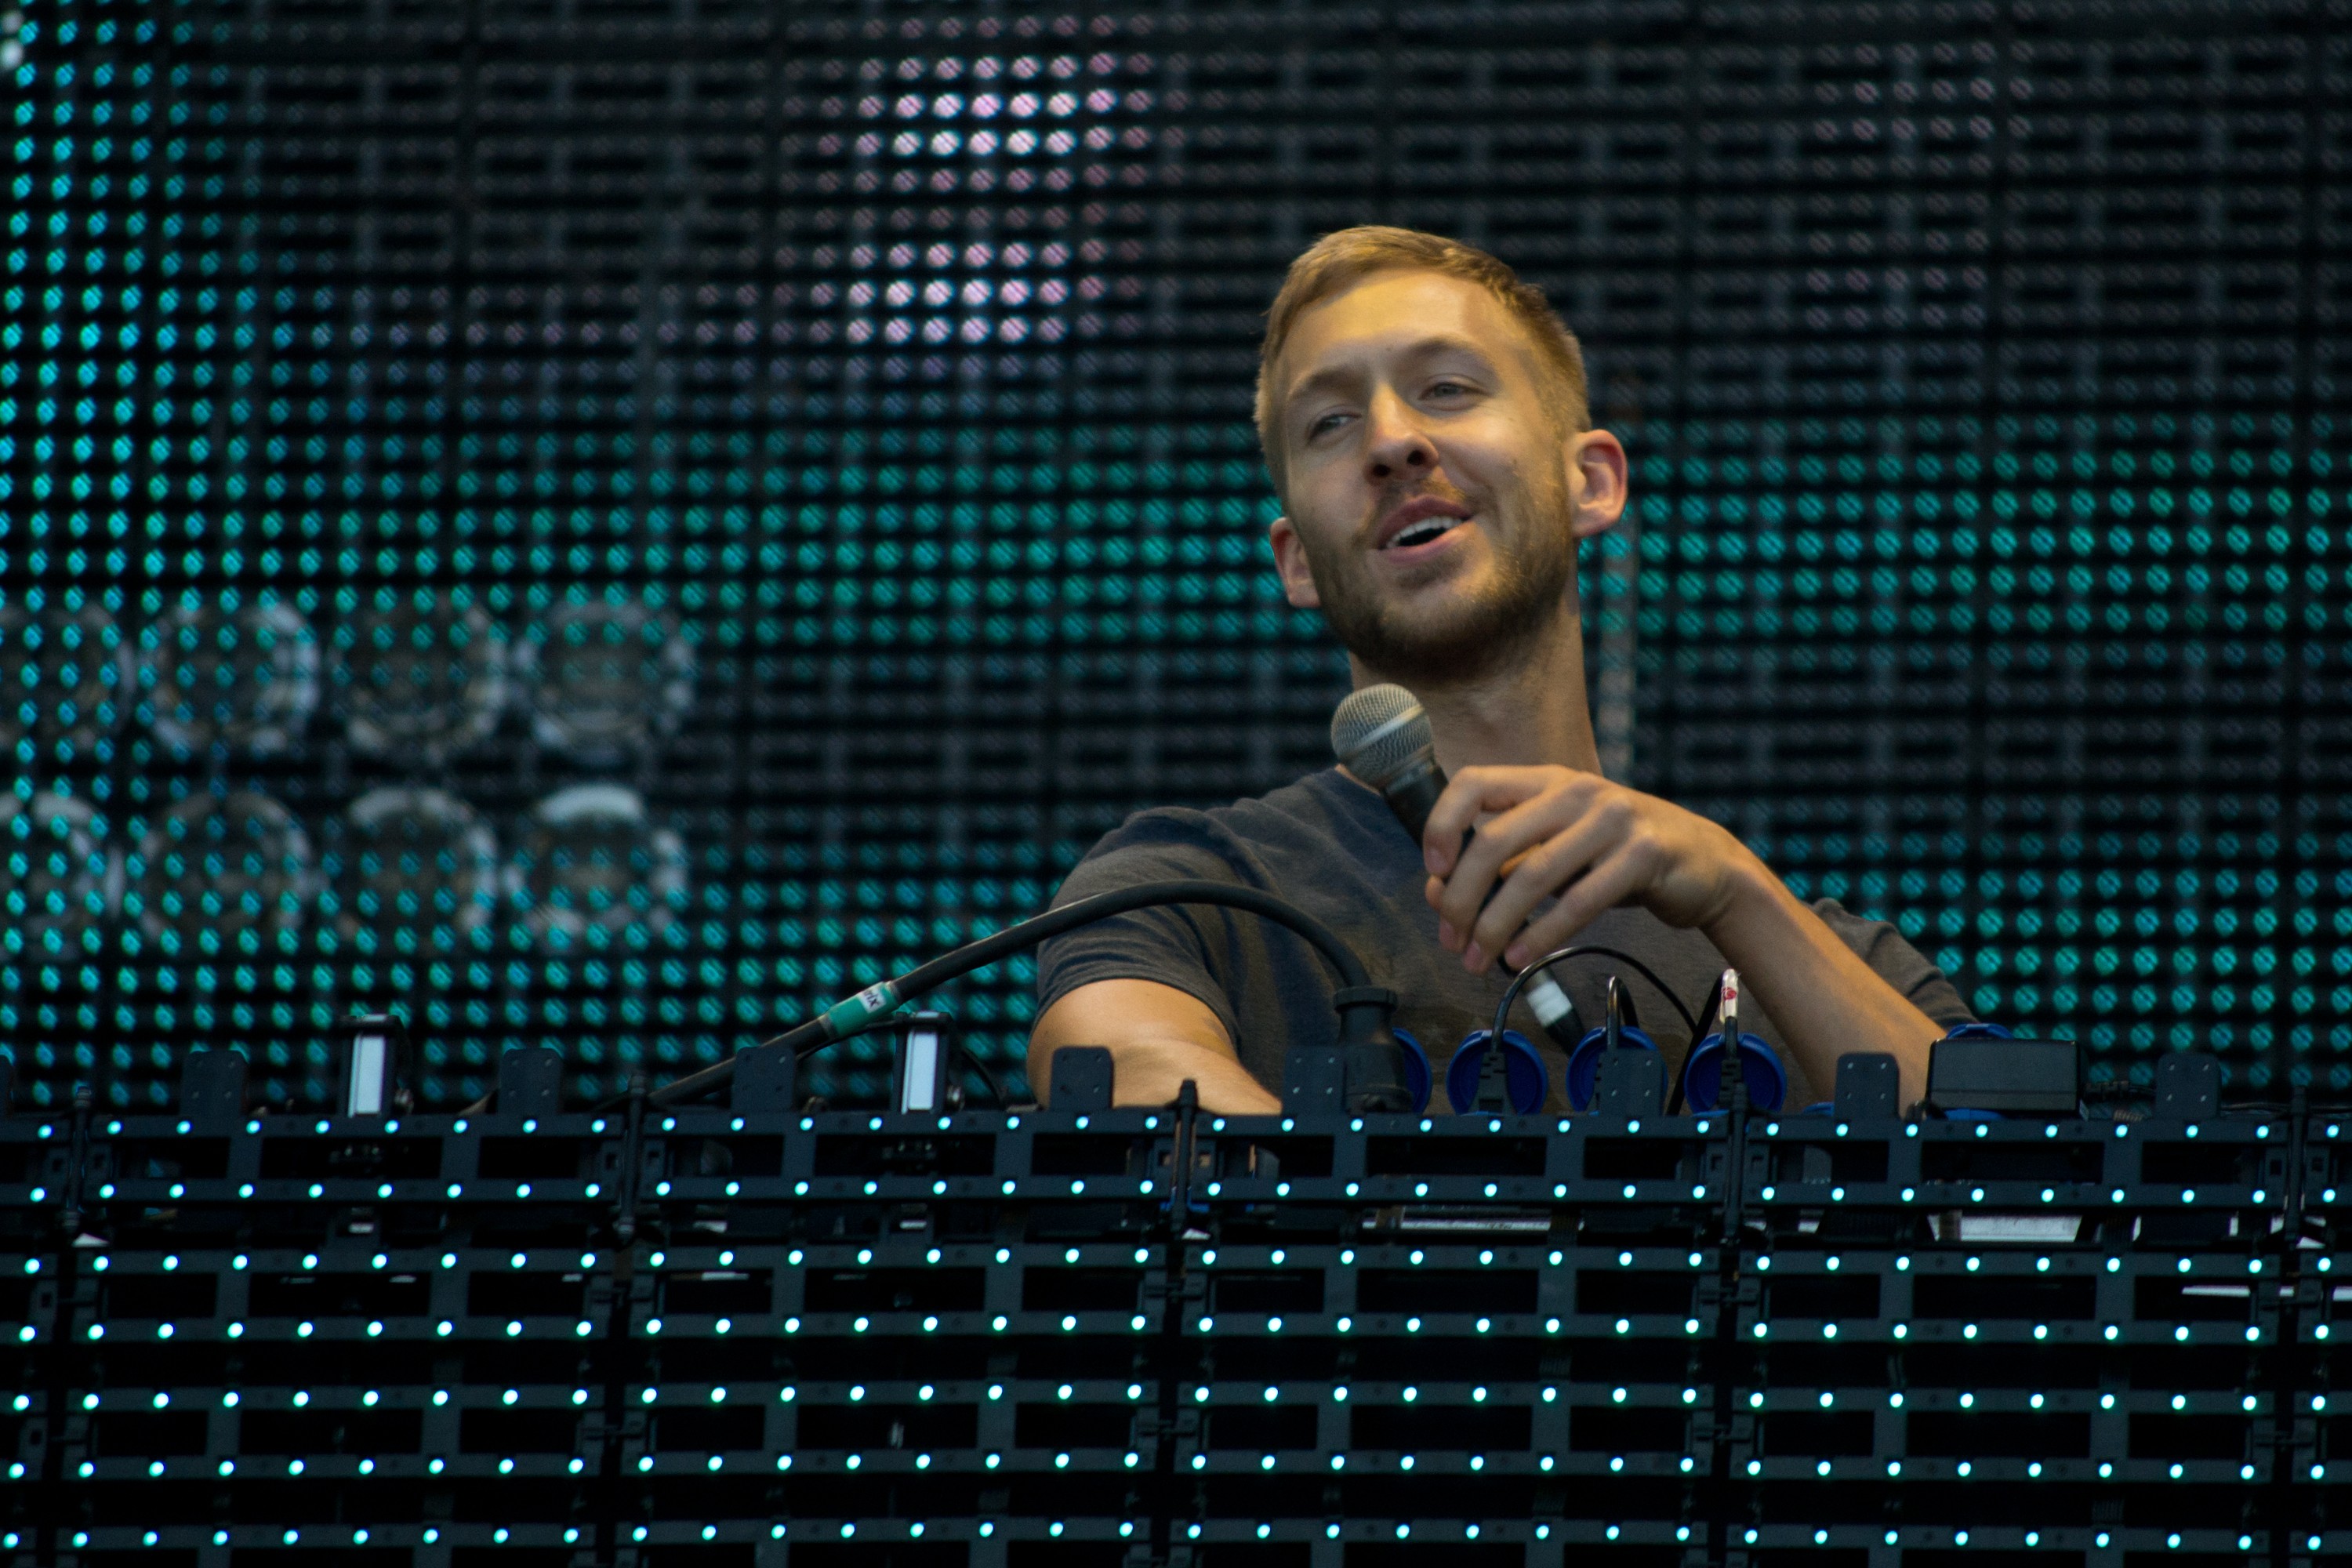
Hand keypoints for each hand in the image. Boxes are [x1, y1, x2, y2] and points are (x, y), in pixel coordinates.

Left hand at [1422, 766, 1763, 973]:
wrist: (1707, 865)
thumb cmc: (1619, 858)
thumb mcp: (1558, 849)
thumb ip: (1504, 864)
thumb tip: (1437, 894)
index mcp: (1547, 780)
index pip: (1474, 783)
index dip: (1442, 824)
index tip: (1433, 871)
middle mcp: (1576, 790)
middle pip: (1494, 840)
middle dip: (1462, 897)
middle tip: (1451, 940)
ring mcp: (1613, 818)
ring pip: (1531, 875)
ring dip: (1495, 925)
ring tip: (1478, 960)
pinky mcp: (1643, 854)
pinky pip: (1578, 901)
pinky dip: (1542, 935)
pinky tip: (1521, 959)